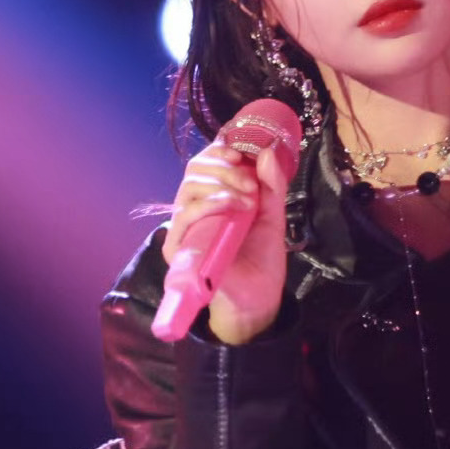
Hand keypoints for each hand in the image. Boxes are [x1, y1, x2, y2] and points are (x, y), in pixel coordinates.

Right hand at [162, 138, 292, 343]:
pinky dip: (209, 203)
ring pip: (189, 188)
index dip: (218, 152)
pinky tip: (231, 204)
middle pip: (194, 170)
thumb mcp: (272, 215)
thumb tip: (267, 150)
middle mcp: (194, 209)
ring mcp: (184, 229)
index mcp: (213, 198)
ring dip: (220, 184)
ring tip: (247, 197)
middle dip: (223, 167)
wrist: (259, 298)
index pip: (204, 164)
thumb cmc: (261, 258)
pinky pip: (185, 215)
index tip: (241, 153)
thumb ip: (271, 185)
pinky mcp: (177, 248)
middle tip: (250, 182)